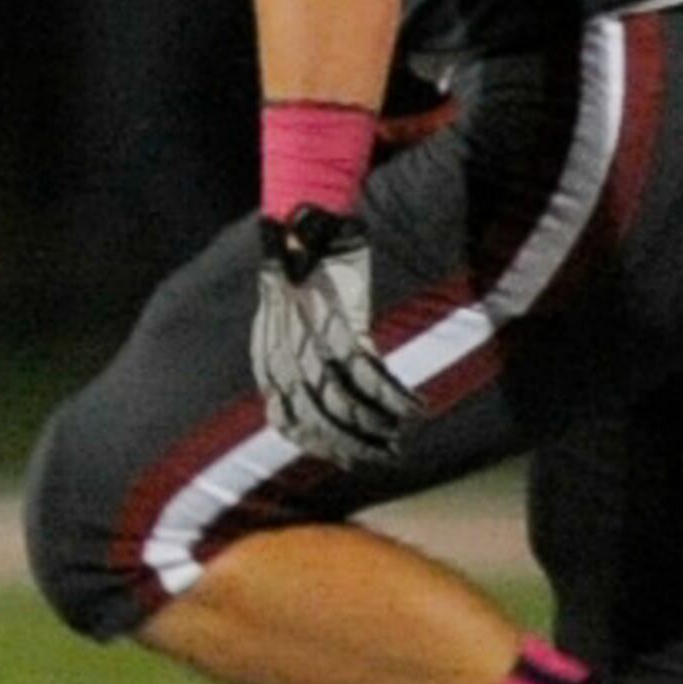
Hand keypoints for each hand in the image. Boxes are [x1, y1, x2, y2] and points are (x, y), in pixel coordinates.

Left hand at [250, 206, 413, 467]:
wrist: (306, 223)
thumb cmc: (298, 274)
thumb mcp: (282, 322)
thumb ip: (289, 362)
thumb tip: (310, 407)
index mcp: (267, 357)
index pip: (285, 418)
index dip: (316, 444)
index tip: (345, 460)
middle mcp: (285, 353)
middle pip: (318, 416)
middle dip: (353, 443)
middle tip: (383, 455)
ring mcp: (313, 339)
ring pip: (346, 400)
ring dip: (378, 423)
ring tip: (400, 434)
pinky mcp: (343, 320)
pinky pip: (370, 372)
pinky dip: (394, 395)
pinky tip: (415, 407)